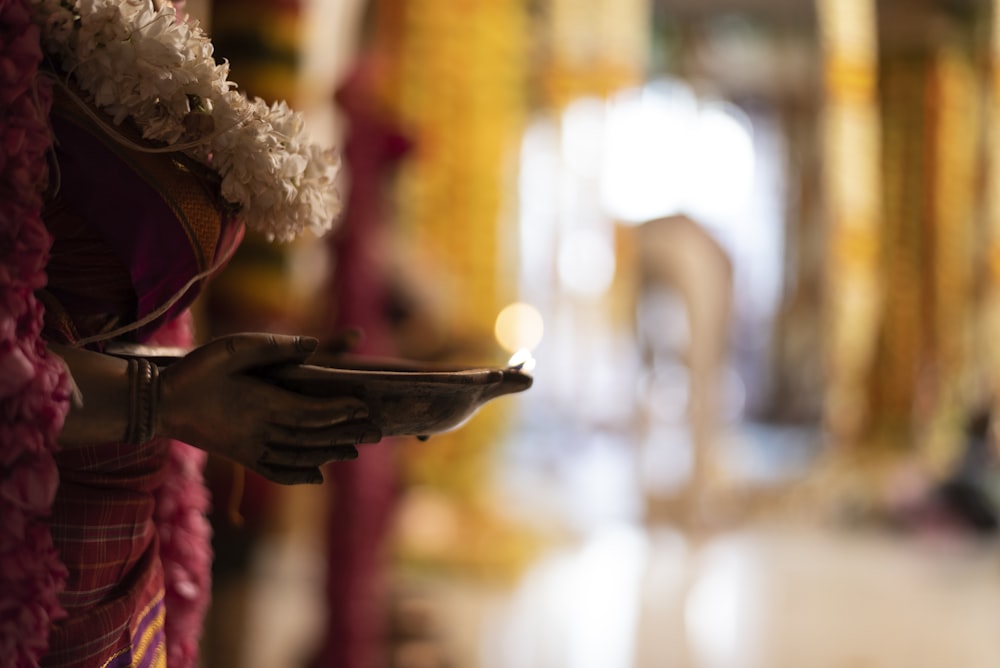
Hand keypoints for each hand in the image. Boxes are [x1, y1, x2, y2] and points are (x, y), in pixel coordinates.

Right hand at [157, 333, 381, 483]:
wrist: (158, 404)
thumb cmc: (196, 370)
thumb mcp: (232, 347)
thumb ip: (274, 347)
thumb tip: (314, 346)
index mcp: (262, 404)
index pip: (311, 412)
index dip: (339, 412)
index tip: (363, 408)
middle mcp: (260, 431)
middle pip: (312, 437)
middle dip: (345, 433)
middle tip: (377, 432)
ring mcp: (250, 448)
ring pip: (298, 455)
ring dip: (329, 453)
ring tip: (355, 450)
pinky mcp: (240, 456)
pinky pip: (274, 471)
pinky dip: (298, 475)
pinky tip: (316, 477)